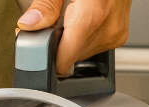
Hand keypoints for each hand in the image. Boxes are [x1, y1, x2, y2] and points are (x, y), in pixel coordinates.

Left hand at [17, 0, 131, 75]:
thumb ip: (46, 5)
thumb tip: (29, 24)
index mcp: (93, 15)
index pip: (63, 60)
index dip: (44, 54)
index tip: (36, 43)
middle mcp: (108, 29)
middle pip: (70, 57)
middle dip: (56, 44)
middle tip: (51, 22)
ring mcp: (115, 34)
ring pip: (81, 54)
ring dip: (70, 41)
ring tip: (69, 16)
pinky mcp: (119, 35)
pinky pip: (93, 47)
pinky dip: (82, 38)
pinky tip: (81, 19)